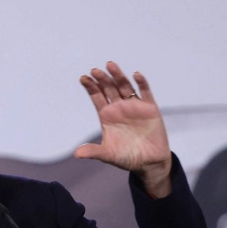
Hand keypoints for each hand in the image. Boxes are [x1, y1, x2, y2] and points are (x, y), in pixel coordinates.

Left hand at [75, 62, 171, 197]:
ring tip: (110, 65)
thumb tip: (76, 154)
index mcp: (107, 116)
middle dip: (102, 79)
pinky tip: (135, 75)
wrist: (149, 162)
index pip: (97, 97)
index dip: (91, 87)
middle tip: (94, 70)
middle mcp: (119, 108)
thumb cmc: (126, 158)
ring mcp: (135, 106)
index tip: (83, 78)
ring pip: (125, 86)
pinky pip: (145, 92)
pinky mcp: (150, 108)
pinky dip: (141, 83)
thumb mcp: (108, 155)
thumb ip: (93, 152)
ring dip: (118, 76)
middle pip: (109, 89)